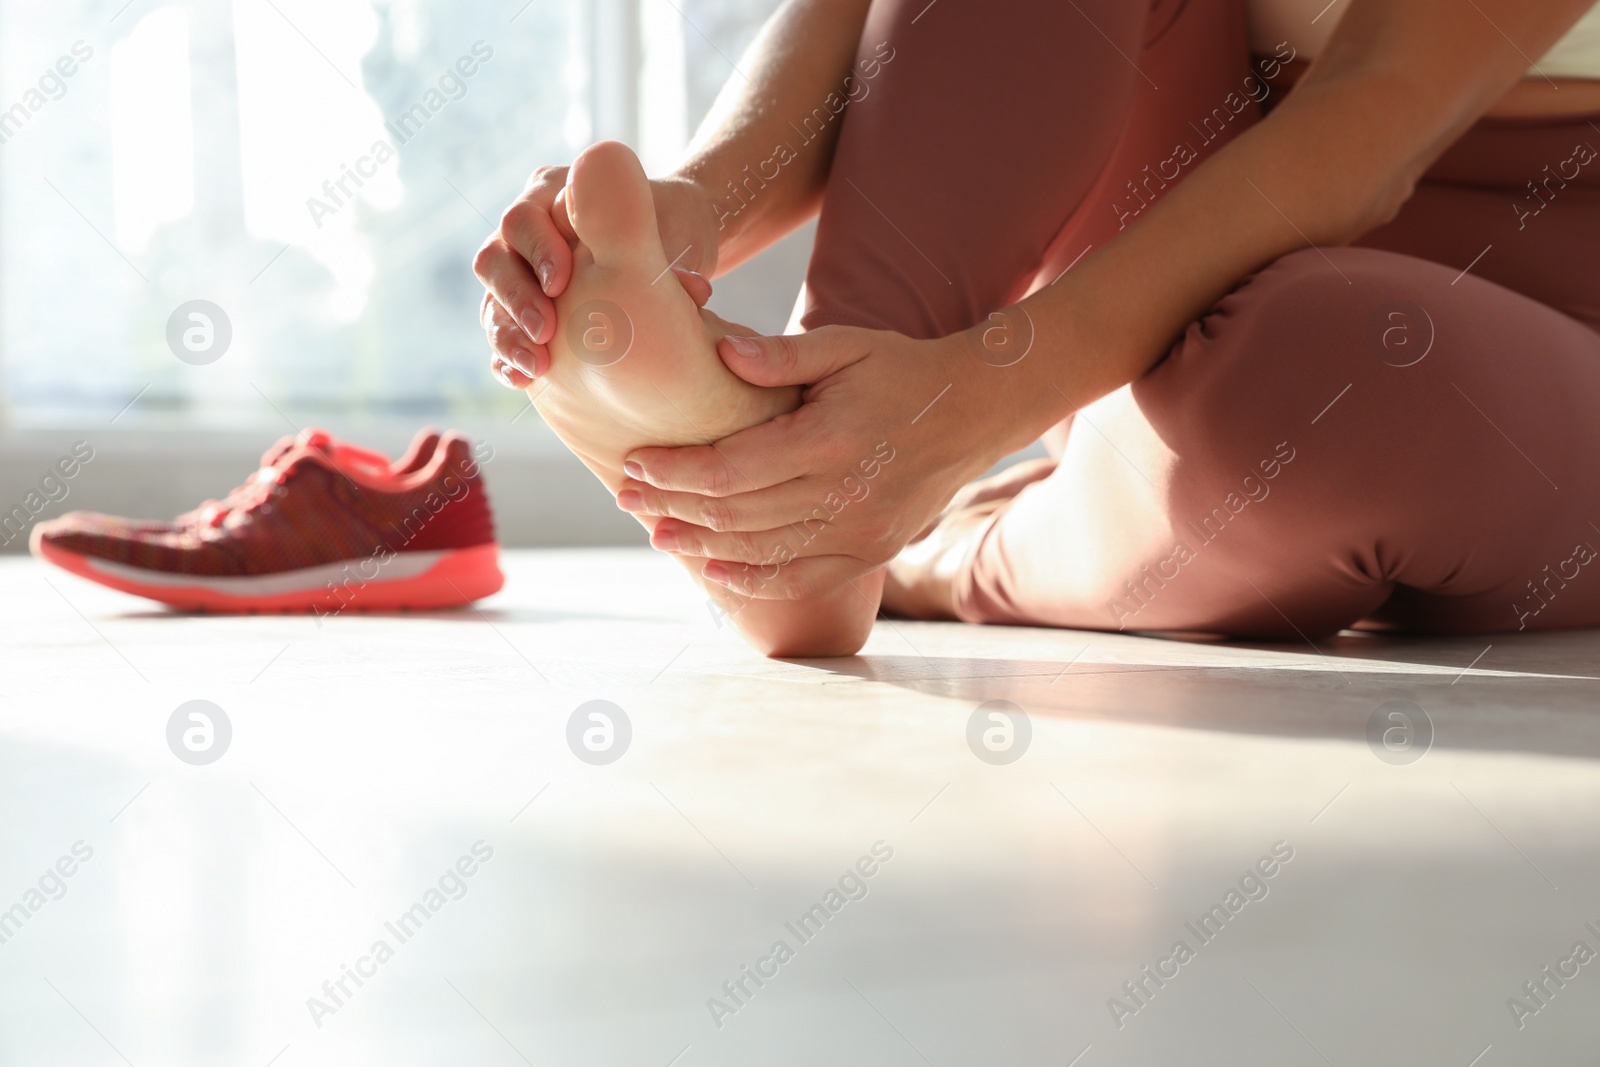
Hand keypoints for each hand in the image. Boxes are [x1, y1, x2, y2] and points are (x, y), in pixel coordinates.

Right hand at [474, 161, 721, 387]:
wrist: (673, 246)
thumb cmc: (670, 231)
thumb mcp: (667, 236)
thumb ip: (664, 257)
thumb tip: (692, 290)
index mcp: (552, 194)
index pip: (523, 219)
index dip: (537, 250)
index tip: (561, 283)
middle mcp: (526, 230)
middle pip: (495, 259)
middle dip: (515, 298)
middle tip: (544, 332)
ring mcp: (520, 271)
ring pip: (492, 300)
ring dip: (507, 335)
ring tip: (536, 366)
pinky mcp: (521, 310)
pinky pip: (501, 332)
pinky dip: (506, 357)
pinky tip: (522, 380)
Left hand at [616, 325, 1037, 599]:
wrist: (974, 412)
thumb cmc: (900, 370)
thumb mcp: (846, 345)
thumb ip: (782, 355)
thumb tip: (722, 354)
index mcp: (828, 439)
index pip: (730, 469)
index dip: (675, 471)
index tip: (636, 463)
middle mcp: (843, 494)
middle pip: (736, 514)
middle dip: (673, 506)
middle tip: (627, 499)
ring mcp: (859, 531)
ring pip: (762, 551)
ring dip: (701, 546)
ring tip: (657, 534)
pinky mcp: (871, 552)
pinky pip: (803, 578)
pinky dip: (755, 581)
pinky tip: (716, 573)